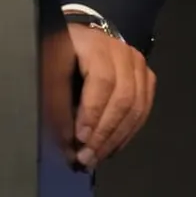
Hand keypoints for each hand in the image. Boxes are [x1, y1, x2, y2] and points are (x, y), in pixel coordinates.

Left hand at [68, 23, 156, 169]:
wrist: (78, 38)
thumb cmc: (58, 53)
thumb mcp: (49, 67)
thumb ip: (56, 95)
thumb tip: (64, 135)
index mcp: (94, 43)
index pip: (101, 80)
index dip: (92, 112)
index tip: (80, 138)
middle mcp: (121, 51)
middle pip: (123, 96)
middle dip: (105, 132)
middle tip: (87, 157)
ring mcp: (137, 64)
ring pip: (136, 106)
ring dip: (116, 137)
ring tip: (97, 157)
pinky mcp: (146, 77)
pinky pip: (143, 109)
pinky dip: (127, 132)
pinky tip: (111, 147)